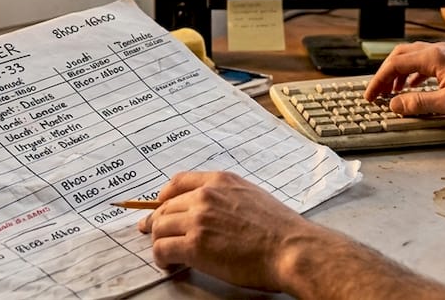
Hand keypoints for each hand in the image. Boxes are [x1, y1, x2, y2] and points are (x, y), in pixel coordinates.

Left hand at [137, 170, 330, 291]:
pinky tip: (168, 263)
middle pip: (165, 207)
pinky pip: (163, 248)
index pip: (178, 182)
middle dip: (157, 221)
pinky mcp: (195, 245)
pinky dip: (160, 257)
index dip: (163, 197)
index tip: (159, 206)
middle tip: (153, 234)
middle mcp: (205, 196)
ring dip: (158, 240)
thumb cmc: (280, 229)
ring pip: (159, 226)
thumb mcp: (252, 196)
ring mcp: (198, 219)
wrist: (290, 248)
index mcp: (220, 181)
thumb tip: (213, 210)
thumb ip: (228, 197)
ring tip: (165, 253)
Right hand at [364, 41, 444, 118]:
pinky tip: (412, 86)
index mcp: (434, 57)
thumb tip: (395, 104)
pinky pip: (423, 62)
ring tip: (391, 91)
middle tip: (376, 92)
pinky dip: (412, 73)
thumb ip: (418, 103)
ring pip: (411, 57)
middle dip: (385, 74)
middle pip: (400, 56)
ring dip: (398, 73)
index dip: (379, 80)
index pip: (395, 64)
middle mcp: (437, 50)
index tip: (371, 95)